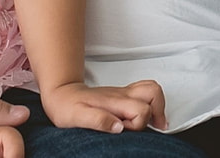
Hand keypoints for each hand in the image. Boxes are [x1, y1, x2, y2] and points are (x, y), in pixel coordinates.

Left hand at [42, 80, 166, 132]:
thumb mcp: (77, 117)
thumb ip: (99, 121)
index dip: (138, 125)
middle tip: (153, 127)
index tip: (125, 131)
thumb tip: (119, 127)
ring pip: (152, 89)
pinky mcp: (123, 95)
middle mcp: (123, 95)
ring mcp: (124, 93)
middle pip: (153, 93)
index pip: (141, 110)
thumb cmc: (67, 107)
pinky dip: (153, 103)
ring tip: (156, 122)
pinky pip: (146, 92)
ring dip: (158, 105)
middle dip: (156, 112)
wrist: (61, 93)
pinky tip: (148, 116)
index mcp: (114, 101)